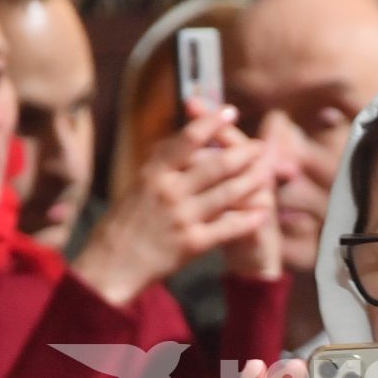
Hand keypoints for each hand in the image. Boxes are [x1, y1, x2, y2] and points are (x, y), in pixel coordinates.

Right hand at [73, 102, 274, 305]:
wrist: (111, 265)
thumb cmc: (124, 224)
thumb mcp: (138, 185)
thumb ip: (162, 164)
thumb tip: (183, 138)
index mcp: (154, 173)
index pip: (187, 139)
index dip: (212, 123)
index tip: (231, 111)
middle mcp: (169, 191)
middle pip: (217, 165)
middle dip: (244, 153)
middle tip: (260, 146)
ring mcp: (182, 218)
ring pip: (228, 194)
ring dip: (252, 181)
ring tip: (267, 173)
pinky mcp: (192, 244)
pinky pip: (228, 228)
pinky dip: (248, 219)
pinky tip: (263, 212)